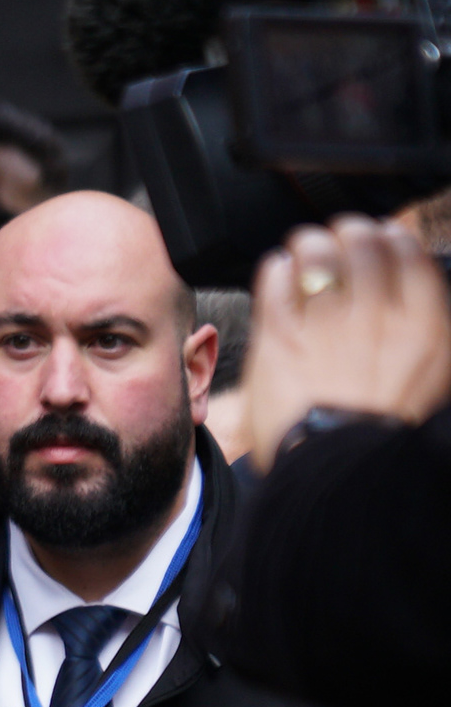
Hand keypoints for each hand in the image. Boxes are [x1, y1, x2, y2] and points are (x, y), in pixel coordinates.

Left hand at [248, 218, 450, 470]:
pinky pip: (276, 278)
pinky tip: (278, 272)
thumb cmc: (380, 431)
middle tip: (336, 239)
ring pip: (317, 251)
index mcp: (425, 328)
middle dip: (347, 231)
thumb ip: (422, 330)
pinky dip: (277, 268)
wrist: (338, 475)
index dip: (390, 237)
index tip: (380, 238)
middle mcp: (380, 317)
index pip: (409, 252)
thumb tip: (415, 291)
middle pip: (363, 241)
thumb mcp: (430, 378)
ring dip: (308, 243)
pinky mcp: (279, 337)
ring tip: (303, 253)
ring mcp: (329, 325)